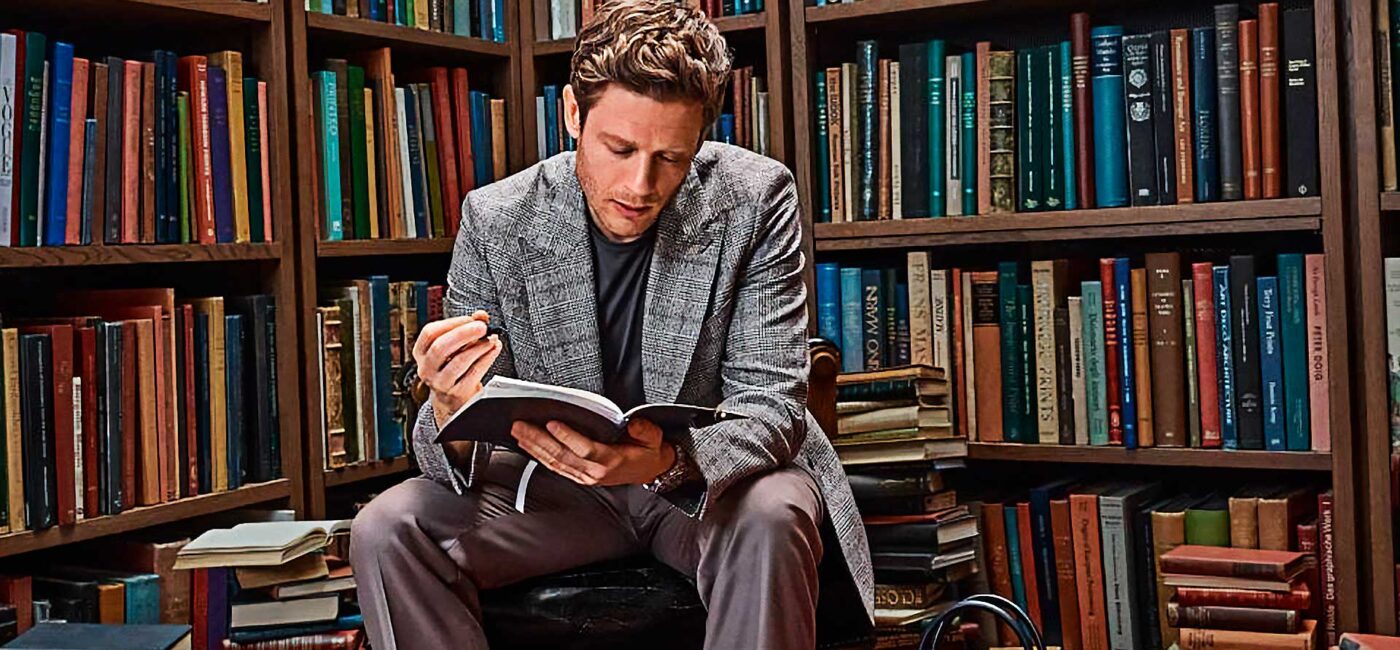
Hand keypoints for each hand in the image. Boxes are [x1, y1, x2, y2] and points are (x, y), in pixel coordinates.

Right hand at [413, 311, 503, 437]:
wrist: (452, 399)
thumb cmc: (453, 367)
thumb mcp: (455, 346)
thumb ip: (467, 327)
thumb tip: (481, 315)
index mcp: (422, 352)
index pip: (430, 333)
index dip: (451, 323)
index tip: (470, 318)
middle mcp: (427, 368)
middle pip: (441, 347)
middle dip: (463, 334)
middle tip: (481, 327)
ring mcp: (440, 382)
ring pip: (458, 362)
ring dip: (479, 347)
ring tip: (491, 338)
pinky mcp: (457, 393)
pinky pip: (474, 373)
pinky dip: (487, 359)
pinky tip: (494, 349)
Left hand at [510, 418, 675, 486]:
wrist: (650, 471)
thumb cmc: (647, 452)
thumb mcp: (653, 438)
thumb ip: (644, 430)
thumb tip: (632, 424)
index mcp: (612, 461)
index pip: (585, 449)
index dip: (567, 436)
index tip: (552, 423)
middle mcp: (595, 471)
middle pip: (561, 456)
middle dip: (538, 440)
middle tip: (520, 425)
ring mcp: (585, 476)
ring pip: (554, 462)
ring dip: (534, 447)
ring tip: (518, 432)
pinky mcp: (579, 476)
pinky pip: (555, 467)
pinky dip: (539, 456)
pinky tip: (528, 445)